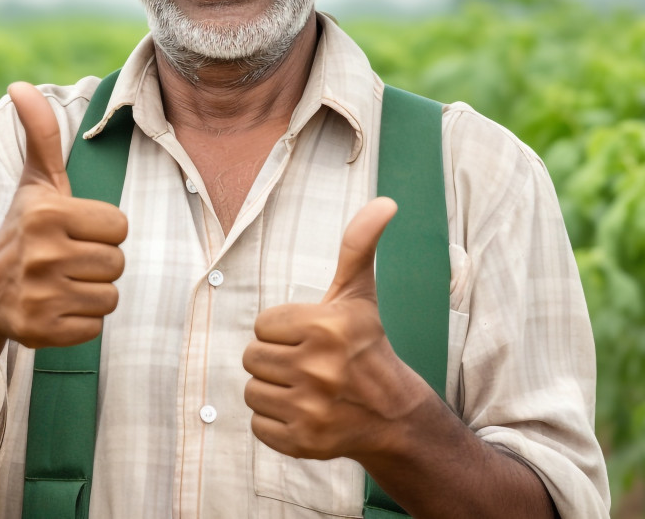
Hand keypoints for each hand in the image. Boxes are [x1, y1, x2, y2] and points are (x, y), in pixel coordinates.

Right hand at [0, 82, 128, 348]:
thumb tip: (19, 85)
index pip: (120, 226)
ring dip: (91, 292)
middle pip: (118, 263)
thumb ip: (40, 134)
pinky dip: (80, 321)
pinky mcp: (41, 331)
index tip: (73, 232)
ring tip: (62, 283)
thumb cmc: (22, 229)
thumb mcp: (35, 183)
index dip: (102, 230)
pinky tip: (55, 307)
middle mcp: (42, 254)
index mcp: (48, 213)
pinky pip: (94, 327)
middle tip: (67, 260)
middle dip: (98, 263)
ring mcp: (40, 295)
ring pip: (109, 297)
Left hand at [242, 197, 426, 461]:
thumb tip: (385, 201)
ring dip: (273, 389)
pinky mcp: (303, 442)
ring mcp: (311, 409)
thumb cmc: (365, 345)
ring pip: (252, 390)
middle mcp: (319, 369)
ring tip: (306, 388)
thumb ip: (359, 244)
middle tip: (308, 364)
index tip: (311, 337)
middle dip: (275, 358)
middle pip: (252, 357)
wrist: (392, 413)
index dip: (283, 330)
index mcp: (326, 327)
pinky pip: (258, 425)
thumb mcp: (358, 294)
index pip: (263, 324)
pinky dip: (275, 422)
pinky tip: (305, 413)